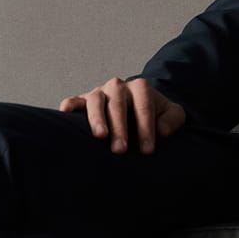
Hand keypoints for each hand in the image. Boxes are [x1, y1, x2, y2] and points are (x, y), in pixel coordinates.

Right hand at [59, 77, 185, 153]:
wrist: (138, 108)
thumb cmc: (156, 116)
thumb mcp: (172, 114)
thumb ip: (173, 119)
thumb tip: (162, 131)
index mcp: (140, 88)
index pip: (143, 107)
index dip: (145, 128)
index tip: (147, 150)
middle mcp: (118, 87)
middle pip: (118, 104)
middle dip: (120, 128)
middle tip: (121, 150)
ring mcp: (100, 92)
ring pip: (96, 100)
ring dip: (97, 118)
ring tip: (99, 136)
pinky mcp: (83, 100)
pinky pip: (75, 100)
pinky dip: (70, 105)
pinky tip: (65, 113)